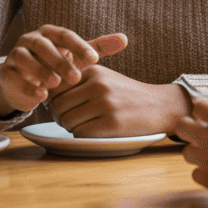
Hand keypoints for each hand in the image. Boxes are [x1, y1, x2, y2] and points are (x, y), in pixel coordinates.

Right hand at [0, 27, 127, 117]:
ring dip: (40, 70)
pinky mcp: (6, 72)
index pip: (65, 35)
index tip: (95, 59)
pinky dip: (27, 86)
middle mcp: (31, 40)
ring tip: (55, 84)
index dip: (79, 46)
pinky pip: (14, 76)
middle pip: (44, 46)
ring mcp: (16, 54)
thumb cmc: (55, 65)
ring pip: (26, 58)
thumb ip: (98, 47)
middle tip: (75, 77)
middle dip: (59, 61)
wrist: (24, 82)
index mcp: (50, 33)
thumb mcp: (77, 57)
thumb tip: (124, 39)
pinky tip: (40, 96)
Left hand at [48, 64, 189, 136]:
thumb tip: (47, 93)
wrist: (160, 106)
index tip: (64, 106)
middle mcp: (98, 84)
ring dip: (71, 127)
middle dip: (60, 116)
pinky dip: (82, 136)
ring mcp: (105, 103)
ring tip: (84, 125)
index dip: (55, 99)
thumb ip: (80, 81)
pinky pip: (80, 133)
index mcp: (94, 71)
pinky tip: (94, 132)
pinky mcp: (112, 123)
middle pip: (58, 106)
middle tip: (71, 120)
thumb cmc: (127, 95)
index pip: (56, 86)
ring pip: (67, 121)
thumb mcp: (105, 78)